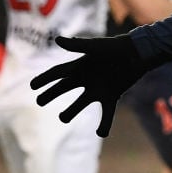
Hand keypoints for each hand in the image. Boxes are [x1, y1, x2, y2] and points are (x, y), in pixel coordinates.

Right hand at [29, 34, 147, 137]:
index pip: (58, 73)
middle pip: (64, 88)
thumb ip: (77, 45)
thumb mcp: (96, 46)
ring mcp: (99, 88)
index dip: (45, 79)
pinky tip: (101, 133)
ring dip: (72, 111)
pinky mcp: (112, 95)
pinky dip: (104, 124)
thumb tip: (57, 39)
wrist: (138, 53)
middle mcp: (87, 79)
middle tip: (40, 101)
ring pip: (81, 103)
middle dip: (52, 94)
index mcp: (80, 66)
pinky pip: (106, 113)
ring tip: (63, 117)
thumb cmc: (116, 47)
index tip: (33, 86)